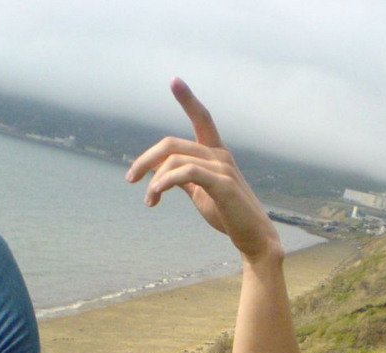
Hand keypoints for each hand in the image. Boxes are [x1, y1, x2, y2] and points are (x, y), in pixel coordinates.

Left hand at [126, 78, 280, 261]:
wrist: (254, 239)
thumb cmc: (229, 216)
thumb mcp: (202, 194)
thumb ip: (185, 179)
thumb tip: (163, 173)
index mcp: (216, 154)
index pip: (202, 119)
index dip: (188, 99)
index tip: (174, 80)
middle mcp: (220, 155)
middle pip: (171, 143)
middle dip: (145, 159)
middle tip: (130, 178)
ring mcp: (223, 168)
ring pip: (174, 160)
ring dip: (154, 181)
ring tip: (149, 201)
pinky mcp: (223, 184)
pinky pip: (186, 173)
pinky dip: (165, 181)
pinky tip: (155, 195)